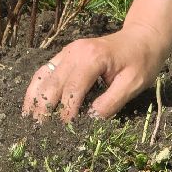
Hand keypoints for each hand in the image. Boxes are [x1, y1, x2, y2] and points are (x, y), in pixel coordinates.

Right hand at [21, 23, 166, 123]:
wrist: (142, 37)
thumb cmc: (141, 61)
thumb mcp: (133, 84)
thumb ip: (111, 102)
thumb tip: (89, 120)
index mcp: (91, 58)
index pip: (72, 90)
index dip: (66, 113)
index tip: (64, 133)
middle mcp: (74, 52)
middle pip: (52, 84)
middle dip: (45, 109)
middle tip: (39, 134)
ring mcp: (68, 52)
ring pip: (43, 76)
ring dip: (35, 99)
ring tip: (28, 121)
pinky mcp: (66, 54)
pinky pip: (45, 71)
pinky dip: (36, 88)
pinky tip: (31, 104)